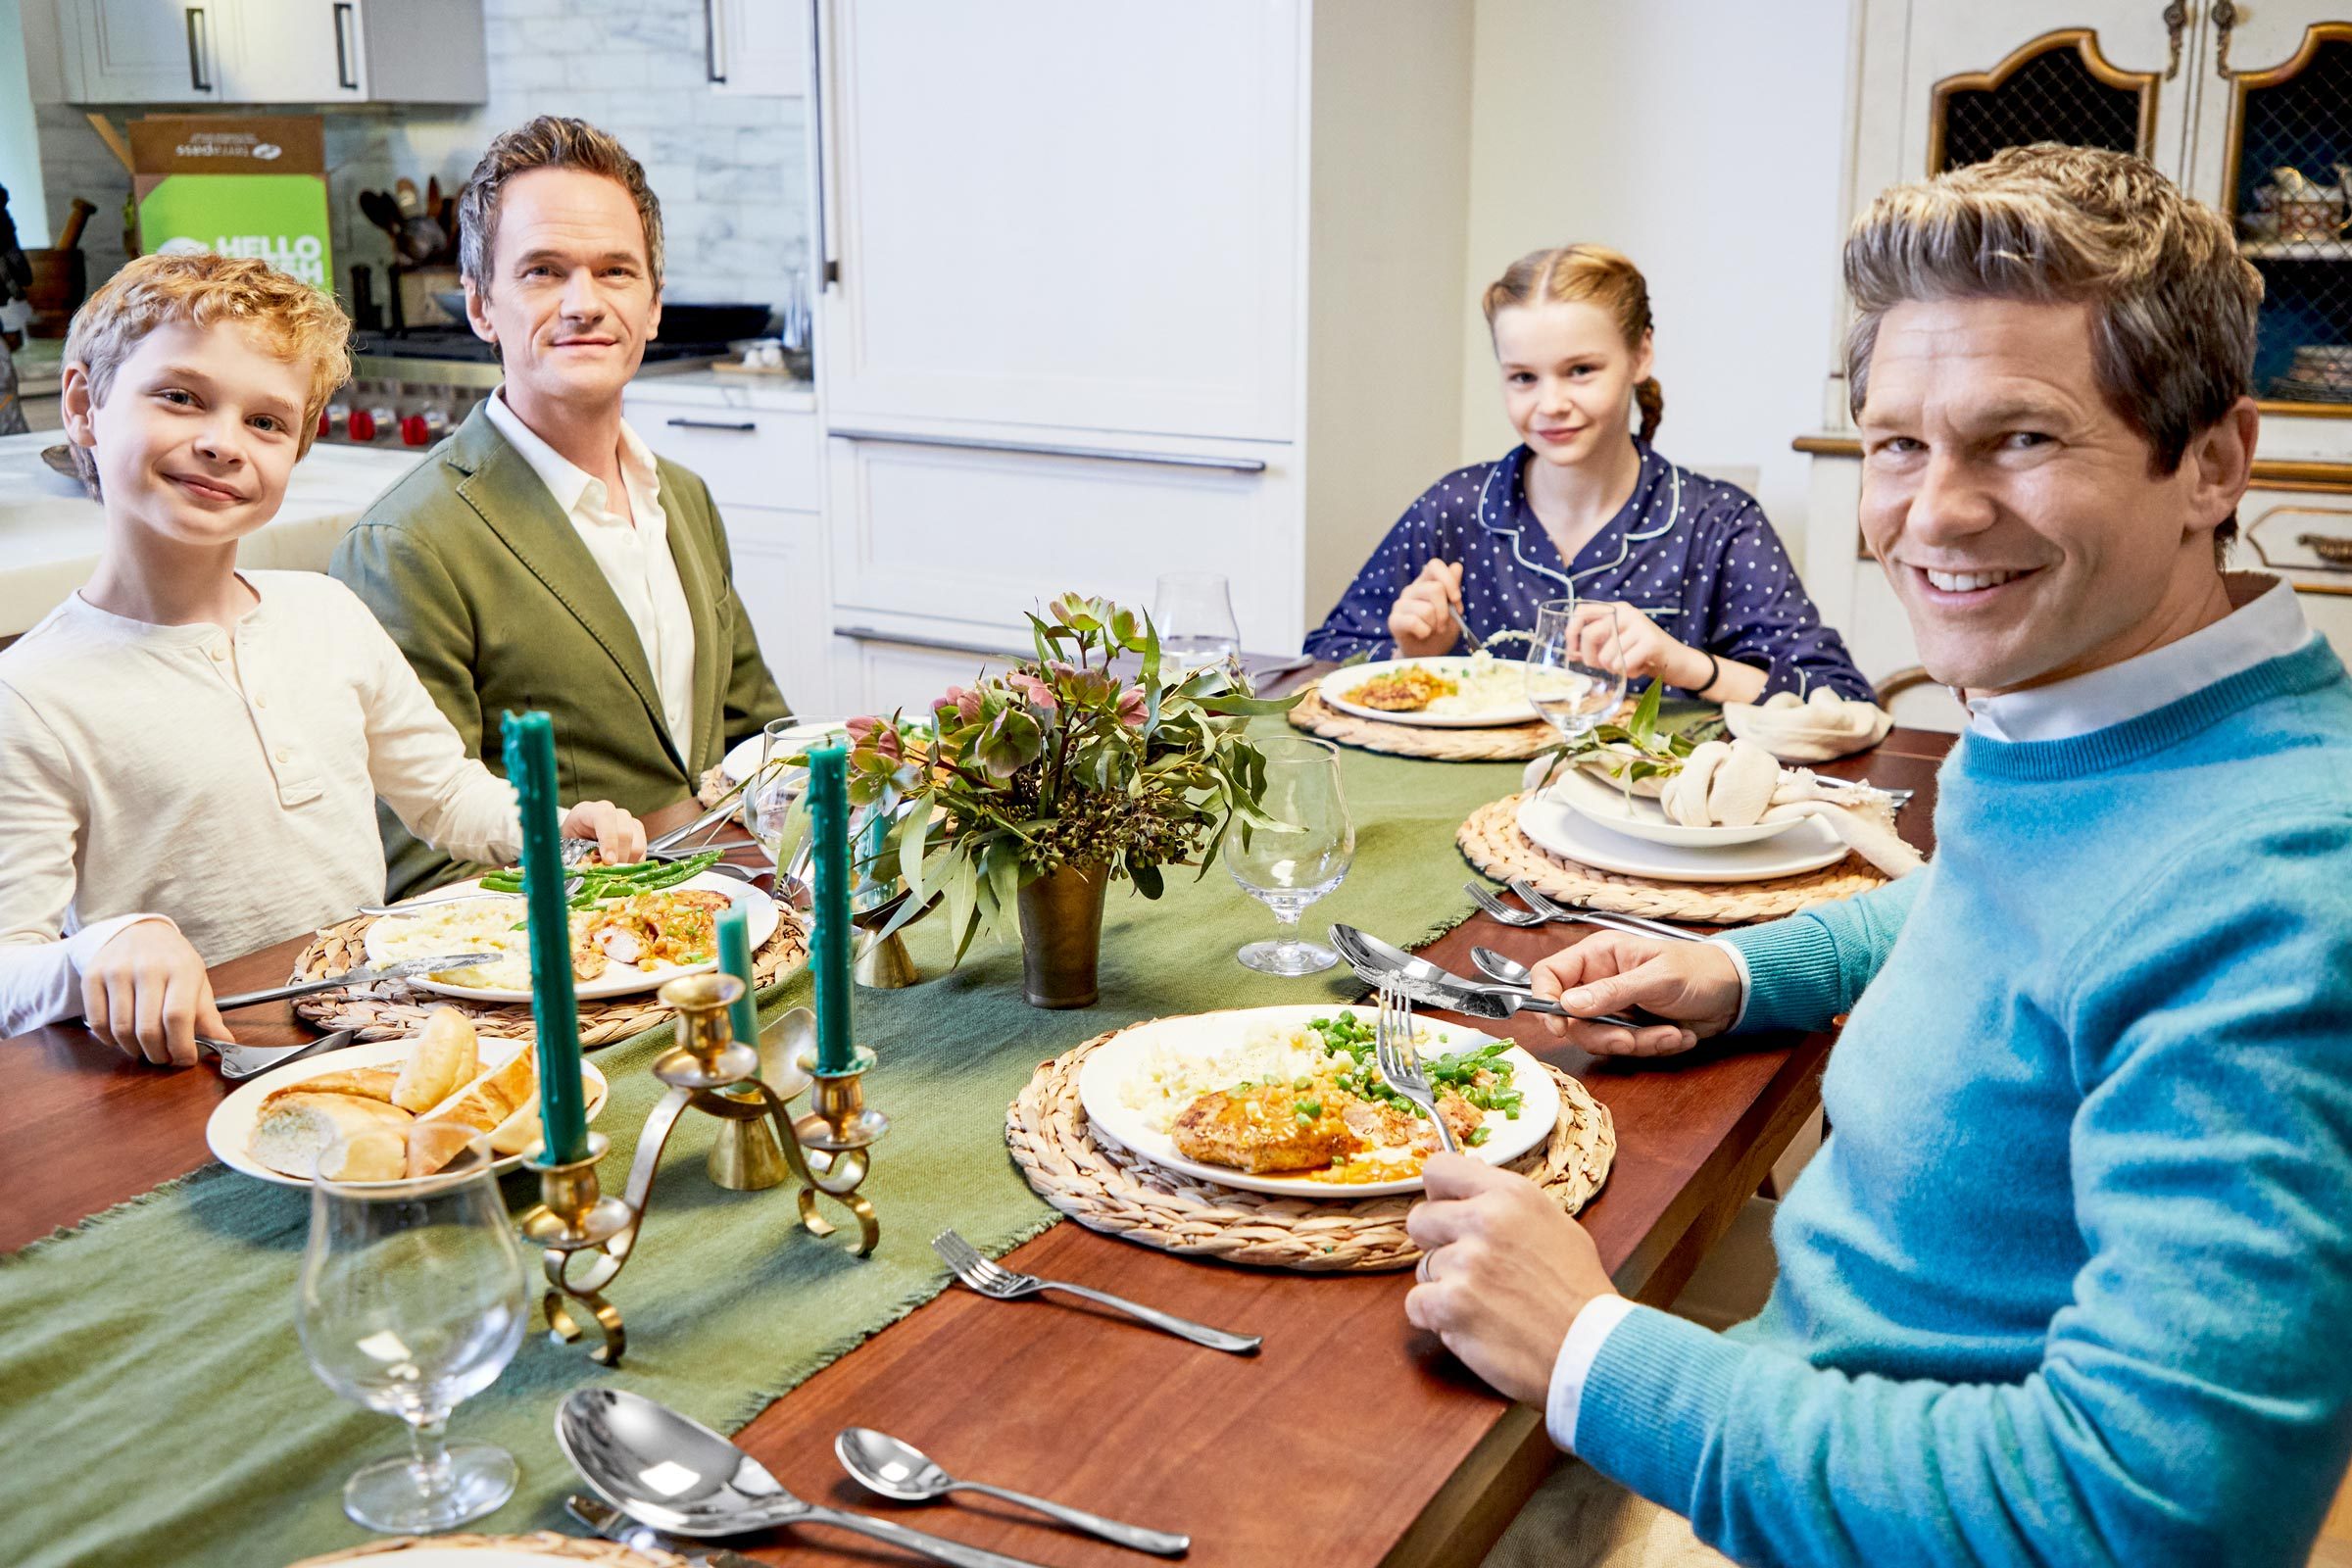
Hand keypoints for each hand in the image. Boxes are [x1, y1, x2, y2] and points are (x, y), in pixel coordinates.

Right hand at [80, 919, 224, 1066]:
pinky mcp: (92, 977)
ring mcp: (117, 971)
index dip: (181, 1047)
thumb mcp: (196, 981)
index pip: (177, 1017)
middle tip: (163, 1058)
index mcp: (181, 969)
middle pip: (148, 1028)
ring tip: (145, 1049)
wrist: (137, 931)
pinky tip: (121, 1038)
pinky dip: (109, 1039)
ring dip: (134, 1049)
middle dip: (158, 1054)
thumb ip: (208, 1014)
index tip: (185, 1060)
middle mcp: (147, 968)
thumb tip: (225, 1043)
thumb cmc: (171, 960)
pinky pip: (97, 1022)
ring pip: (121, 1029)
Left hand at [561, 800, 646, 864]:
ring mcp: (629, 822)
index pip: (605, 817)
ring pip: (637, 845)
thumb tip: (591, 867)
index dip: (608, 840)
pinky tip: (621, 868)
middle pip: (625, 834)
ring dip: (626, 863)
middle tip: (609, 873)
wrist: (579, 835)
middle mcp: (614, 813)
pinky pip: (643, 853)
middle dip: (618, 858)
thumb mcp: (567, 847)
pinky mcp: (639, 834)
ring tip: (612, 871)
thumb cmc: (573, 840)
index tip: (608, 861)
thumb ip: (577, 856)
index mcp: (590, 811)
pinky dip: (633, 865)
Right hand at [1388, 560, 1466, 657]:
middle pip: (1435, 588)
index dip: (1449, 580)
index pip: (1435, 565)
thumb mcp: (1453, 611)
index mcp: (1426, 582)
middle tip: (1444, 624)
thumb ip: (1453, 590)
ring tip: (1433, 631)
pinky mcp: (1394, 620)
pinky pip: (1414, 622)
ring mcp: (1401, 604)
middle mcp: (1412, 590)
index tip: (1456, 600)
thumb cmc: (1440, 631)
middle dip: (1445, 611)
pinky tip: (1422, 635)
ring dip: (1435, 625)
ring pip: (1427, 609)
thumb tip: (1457, 566)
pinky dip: (1424, 632)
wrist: (1427, 655)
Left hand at [1405, 1155, 1616, 1405]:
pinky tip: (1470, 1324)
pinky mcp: (1451, 1305)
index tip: (1446, 1211)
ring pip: (1423, 1266)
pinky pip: (1415, 1304)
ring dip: (1444, 1286)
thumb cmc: (1578, 1291)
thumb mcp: (1555, 1224)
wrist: (1592, 1349)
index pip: (1440, 1170)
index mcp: (1511, 1194)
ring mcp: (1465, 1263)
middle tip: (1468, 1267)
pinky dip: (1435, 1318)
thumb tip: (1468, 1182)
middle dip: (1437, 1243)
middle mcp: (1485, 1220)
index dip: (1438, 1195)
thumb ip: (1507, 1203)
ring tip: (1485, 1303)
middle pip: (1420, 1219)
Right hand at [1526, 931, 1741, 1055]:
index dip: (1546, 999)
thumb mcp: (1655, 978)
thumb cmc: (1699, 970)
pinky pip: (1626, 1049)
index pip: (1551, 974)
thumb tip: (1568, 1004)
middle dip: (1605, 1034)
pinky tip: (1678, 1034)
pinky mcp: (1631, 1029)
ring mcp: (1615, 1008)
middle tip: (1630, 1038)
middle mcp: (1600, 982)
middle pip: (1572, 1018)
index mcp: (1599, 956)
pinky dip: (1654, 1047)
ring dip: (1637, 1043)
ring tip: (1670, 1033)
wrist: (1735, 994)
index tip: (1560, 1025)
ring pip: (1599, 1038)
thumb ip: (1611, 992)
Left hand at [1570, 601, 1710, 689]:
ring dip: (1613, 669)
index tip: (1572, 652)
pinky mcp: (1650, 641)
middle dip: (1589, 658)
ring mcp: (1640, 625)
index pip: (1582, 612)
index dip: (1571, 632)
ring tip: (1628, 665)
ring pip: (1606, 655)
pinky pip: (1622, 664)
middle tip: (1601, 667)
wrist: (1679, 661)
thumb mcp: (1618, 644)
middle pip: (1590, 635)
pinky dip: (1627, 673)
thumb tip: (1571, 654)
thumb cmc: (1643, 654)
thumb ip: (1597, 644)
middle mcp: (1627, 612)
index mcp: (1616, 609)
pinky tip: (1639, 668)